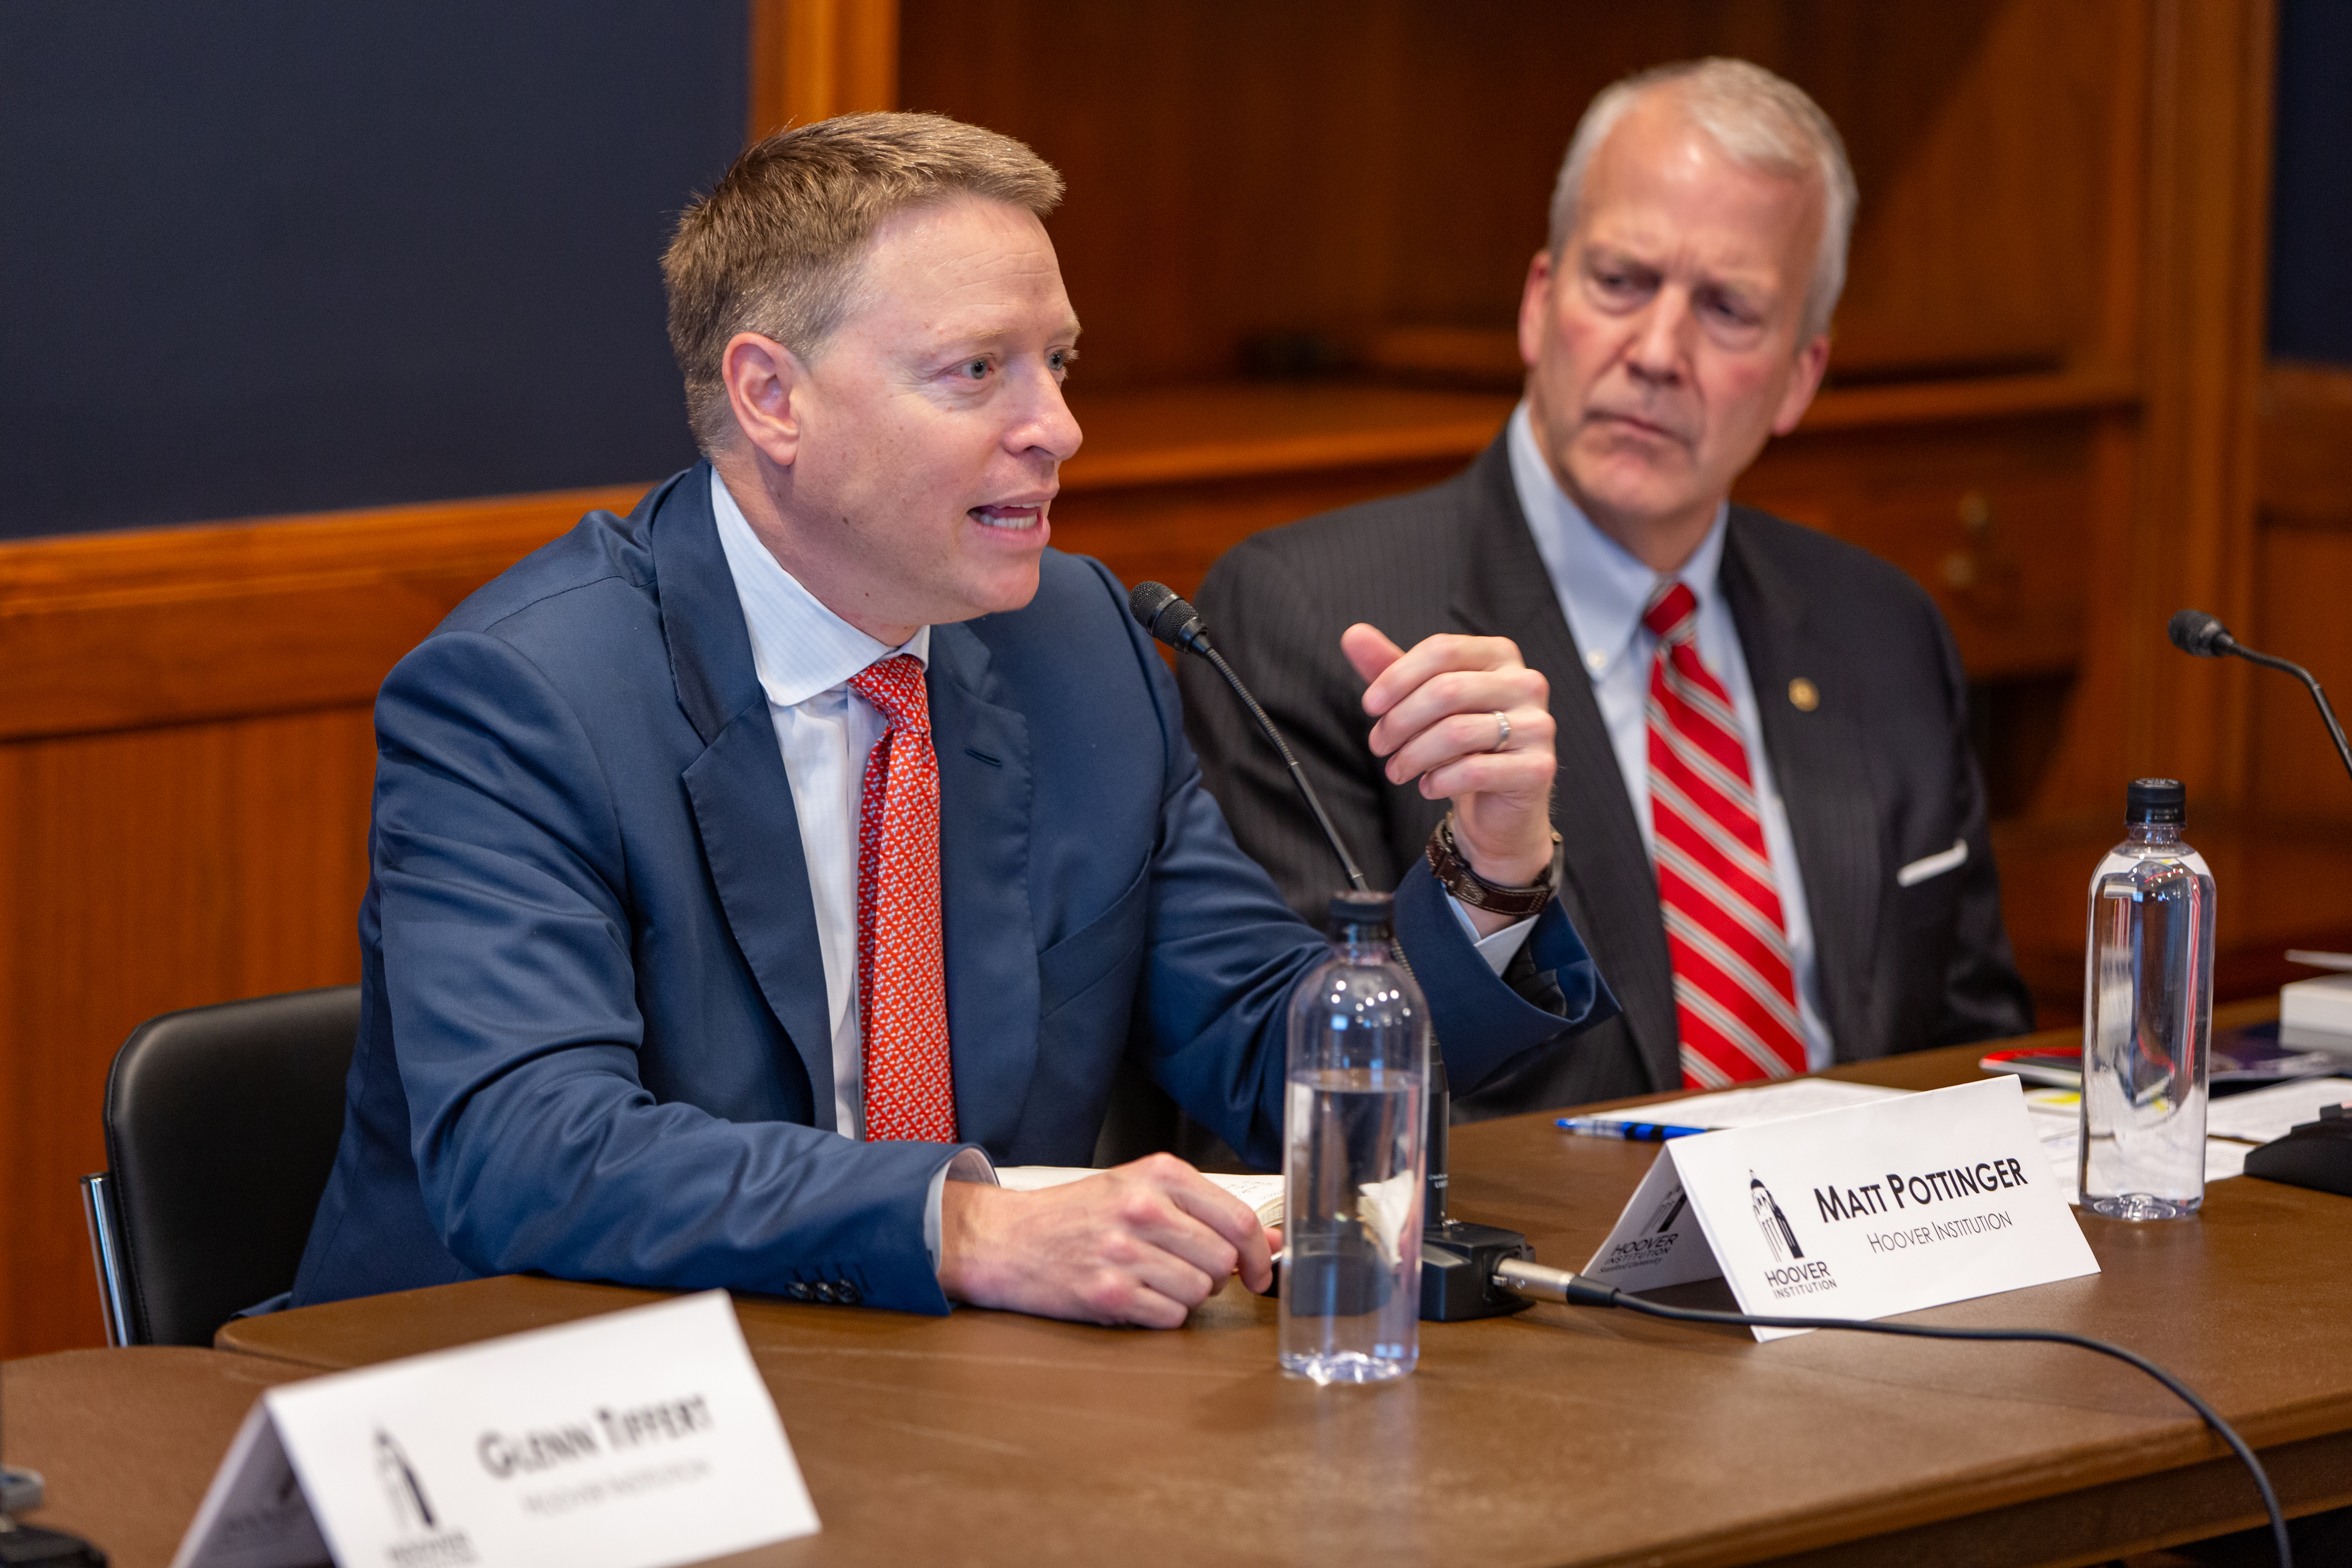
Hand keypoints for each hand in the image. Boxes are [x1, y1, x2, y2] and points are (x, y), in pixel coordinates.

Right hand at [936, 1154, 1274, 1326]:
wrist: (1009, 1239)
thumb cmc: (1078, 1214)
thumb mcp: (1140, 1190)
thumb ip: (1205, 1211)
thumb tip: (1269, 1242)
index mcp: (1159, 1174)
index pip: (1238, 1220)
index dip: (1259, 1253)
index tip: (1259, 1270)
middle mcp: (1144, 1209)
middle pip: (1222, 1261)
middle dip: (1215, 1275)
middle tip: (1187, 1270)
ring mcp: (1125, 1252)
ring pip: (1200, 1292)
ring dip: (1187, 1295)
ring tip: (1154, 1279)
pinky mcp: (1108, 1294)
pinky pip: (1170, 1317)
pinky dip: (1162, 1314)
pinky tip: (1137, 1296)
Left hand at [1344, 625, 1555, 929]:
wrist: (1498, 804)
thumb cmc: (1461, 746)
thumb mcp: (1422, 702)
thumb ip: (1391, 667)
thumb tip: (1353, 635)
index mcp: (1500, 656)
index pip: (1442, 650)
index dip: (1397, 677)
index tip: (1370, 705)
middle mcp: (1526, 684)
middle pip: (1446, 690)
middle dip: (1400, 721)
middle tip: (1379, 744)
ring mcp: (1538, 726)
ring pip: (1457, 732)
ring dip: (1413, 755)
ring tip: (1397, 770)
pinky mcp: (1538, 769)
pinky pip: (1475, 770)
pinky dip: (1439, 781)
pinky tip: (1428, 786)